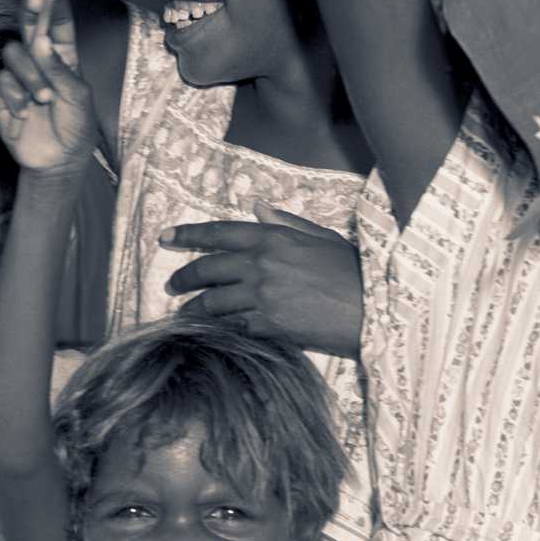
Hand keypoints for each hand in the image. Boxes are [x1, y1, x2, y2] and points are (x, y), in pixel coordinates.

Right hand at [0, 0, 98, 173]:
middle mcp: (41, 61)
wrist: (56, 160)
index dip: (55, 2)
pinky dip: (14, 97)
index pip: (59, 24)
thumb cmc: (75, 127)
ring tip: (42, 99)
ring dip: (29, 76)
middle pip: (31, 27)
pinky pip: (1, 82)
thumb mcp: (77, 98)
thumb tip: (42, 42)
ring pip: (14, 55)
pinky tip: (24, 112)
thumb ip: (60, 70)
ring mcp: (20, 76)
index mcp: (64, 58)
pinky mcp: (2, 94)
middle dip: (31, 12)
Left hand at [161, 210, 364, 357]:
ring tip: (183, 313)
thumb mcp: (321, 237)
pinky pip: (231, 327)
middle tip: (172, 284)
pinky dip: (217, 329)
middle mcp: (262, 264)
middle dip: (183, 277)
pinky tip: (208, 333)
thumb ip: (285, 222)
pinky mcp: (269, 325)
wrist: (373, 308)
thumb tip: (256, 207)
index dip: (188, 234)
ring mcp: (263, 296)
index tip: (166, 238)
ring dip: (193, 309)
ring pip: (213, 302)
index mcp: (273, 238)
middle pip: (208, 268)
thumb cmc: (352, 272)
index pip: (219, 233)